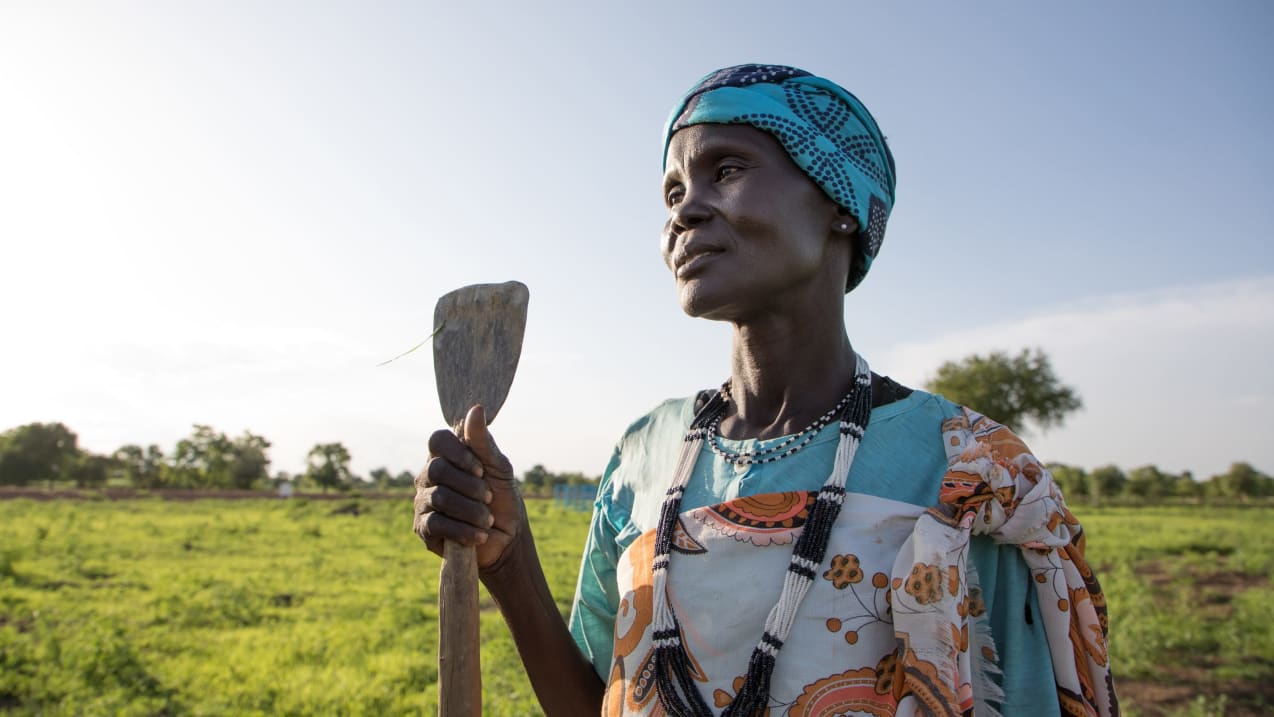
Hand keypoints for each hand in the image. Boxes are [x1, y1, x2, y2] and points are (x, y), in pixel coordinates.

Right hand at [414, 405, 524, 570]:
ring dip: (472, 510)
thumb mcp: (498, 468)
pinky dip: (463, 530)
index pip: (437, 440)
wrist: (506, 538)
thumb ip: (483, 442)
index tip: (481, 469)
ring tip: (488, 519)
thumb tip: (476, 408)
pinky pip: (437, 524)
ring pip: (440, 498)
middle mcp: (428, 477)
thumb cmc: (502, 498)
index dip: (459, 453)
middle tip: (489, 497)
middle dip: (470, 486)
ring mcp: (423, 502)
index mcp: (445, 457)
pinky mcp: (423, 529)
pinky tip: (479, 535)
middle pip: (438, 469)